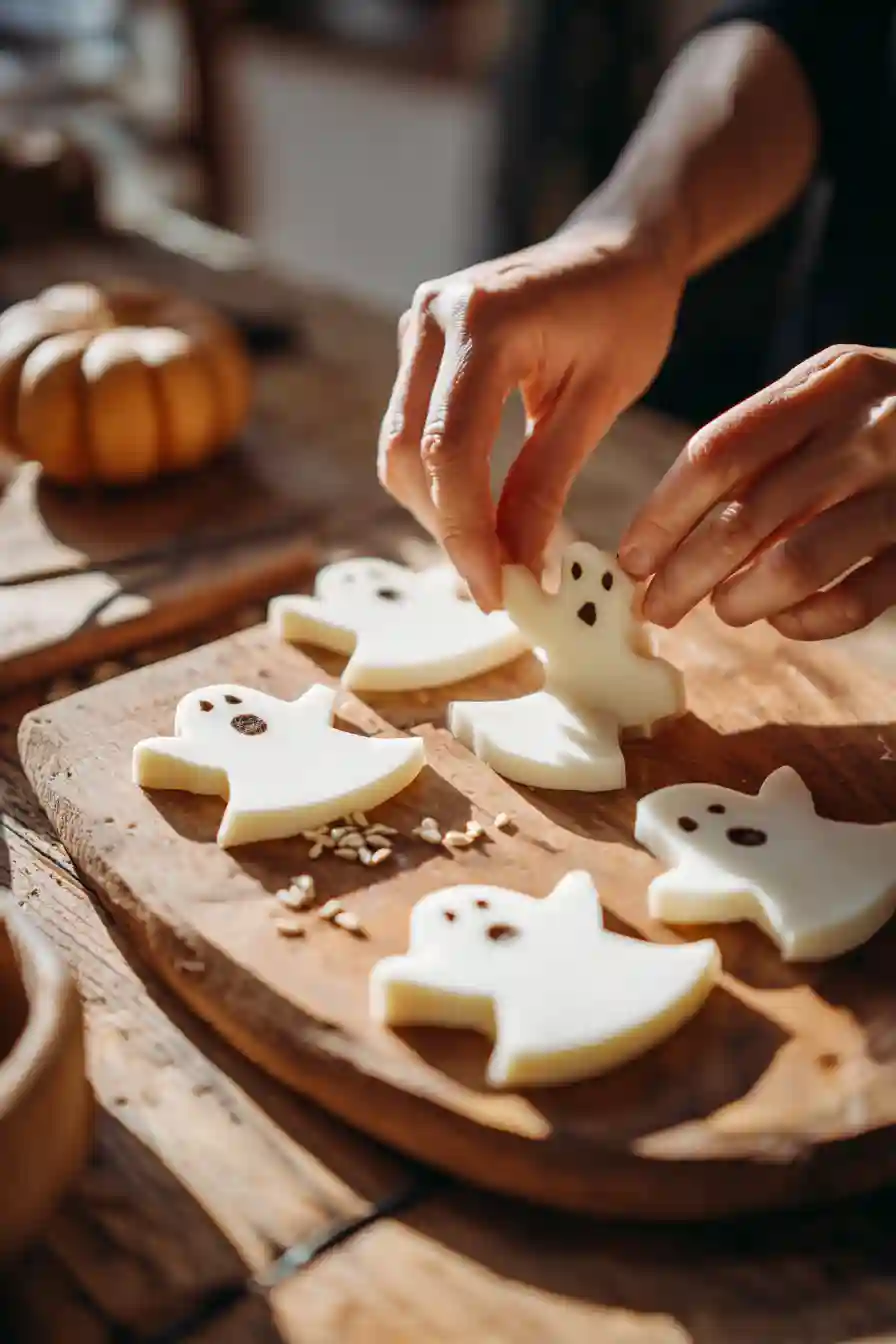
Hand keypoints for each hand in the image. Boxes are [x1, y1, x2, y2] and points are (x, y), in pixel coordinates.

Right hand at [378, 225, 682, 608]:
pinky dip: (441, 483)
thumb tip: (521, 568)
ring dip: (439, 513)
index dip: (468, 533)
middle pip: (410, 455)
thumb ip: (548, 483)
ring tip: (495, 558)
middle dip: (449, 531)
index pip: (451, 451)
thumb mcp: (598, 402)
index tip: (497, 593)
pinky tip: (482, 516)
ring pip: (401, 450)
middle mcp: (431, 318)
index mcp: (482, 323)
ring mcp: (416, 328)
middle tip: (496, 587)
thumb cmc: (626, 314)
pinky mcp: (418, 346)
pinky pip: (412, 431)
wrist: (618, 248)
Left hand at [620, 345, 895, 638]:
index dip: (662, 514)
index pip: (717, 452)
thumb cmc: (895, 414)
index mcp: (830, 383)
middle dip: (685, 574)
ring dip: (743, 599)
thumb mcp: (837, 397)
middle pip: (746, 515)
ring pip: (799, 562)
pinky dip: (809, 621)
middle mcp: (871, 429)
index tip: (630, 561)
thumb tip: (672, 534)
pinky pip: (859, 599)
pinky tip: (786, 622)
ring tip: (725, 611)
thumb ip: (768, 443)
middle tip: (659, 610)